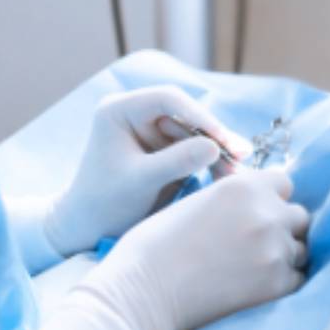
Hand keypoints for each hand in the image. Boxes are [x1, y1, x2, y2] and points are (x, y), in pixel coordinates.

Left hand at [45, 86, 249, 256]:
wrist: (88, 230)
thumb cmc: (103, 204)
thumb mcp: (139, 182)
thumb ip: (176, 162)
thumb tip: (215, 146)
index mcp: (119, 110)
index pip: (167, 100)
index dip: (199, 115)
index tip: (222, 139)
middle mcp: (136, 114)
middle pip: (185, 116)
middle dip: (214, 137)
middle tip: (241, 156)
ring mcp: (151, 132)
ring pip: (194, 134)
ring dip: (216, 152)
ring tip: (238, 174)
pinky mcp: (162, 151)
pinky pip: (193, 151)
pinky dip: (210, 163)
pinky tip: (228, 176)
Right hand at [87, 167, 308, 329]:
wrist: (143, 291)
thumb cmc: (156, 245)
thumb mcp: (197, 200)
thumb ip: (233, 198)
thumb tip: (257, 203)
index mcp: (244, 186)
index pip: (284, 183)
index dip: (269, 198)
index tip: (254, 213)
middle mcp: (267, 213)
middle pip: (298, 216)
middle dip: (281, 227)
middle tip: (252, 244)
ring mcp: (275, 250)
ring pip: (301, 249)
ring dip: (284, 255)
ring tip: (251, 267)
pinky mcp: (276, 285)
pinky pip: (298, 278)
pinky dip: (282, 282)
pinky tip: (254, 286)